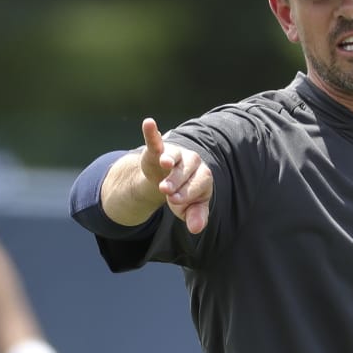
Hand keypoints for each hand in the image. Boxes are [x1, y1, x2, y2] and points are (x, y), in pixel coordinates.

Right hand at [140, 118, 213, 233]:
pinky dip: (152, 132)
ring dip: (170, 158)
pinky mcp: (158, 150)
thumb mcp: (190, 208)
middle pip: (186, 170)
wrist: (168, 183)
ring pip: (174, 155)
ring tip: (165, 163)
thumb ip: (195, 216)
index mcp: (203, 177)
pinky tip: (149, 123)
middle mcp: (192, 162)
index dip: (188, 192)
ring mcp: (175, 154)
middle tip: (166, 191)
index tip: (175, 201)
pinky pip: (155, 140)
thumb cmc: (184, 194)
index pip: (199, 184)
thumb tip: (196, 229)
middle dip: (177, 181)